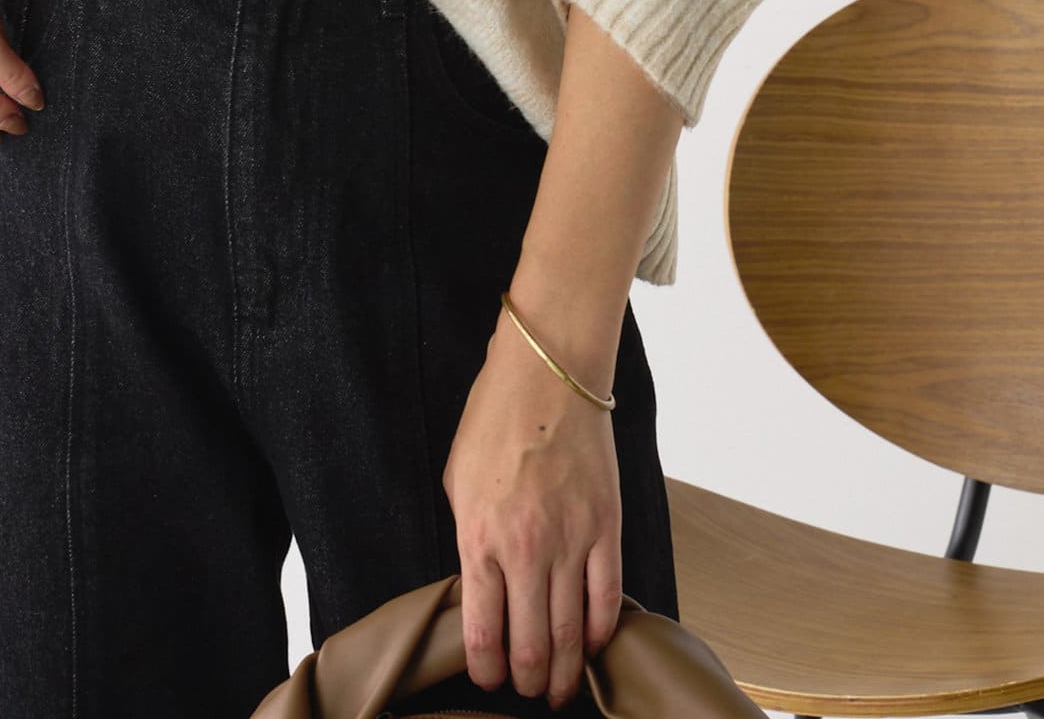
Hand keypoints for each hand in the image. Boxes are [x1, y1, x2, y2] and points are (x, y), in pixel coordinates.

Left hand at [440, 305, 622, 708]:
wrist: (547, 377)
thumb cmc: (493, 421)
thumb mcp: (459, 481)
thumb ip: (470, 537)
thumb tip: (481, 583)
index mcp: (480, 537)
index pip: (483, 631)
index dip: (486, 668)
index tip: (489, 678)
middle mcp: (526, 549)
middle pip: (530, 645)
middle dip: (529, 679)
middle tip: (529, 690)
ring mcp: (571, 541)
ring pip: (571, 633)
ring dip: (566, 671)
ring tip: (562, 686)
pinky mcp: (606, 529)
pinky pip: (607, 599)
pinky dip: (601, 632)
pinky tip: (592, 645)